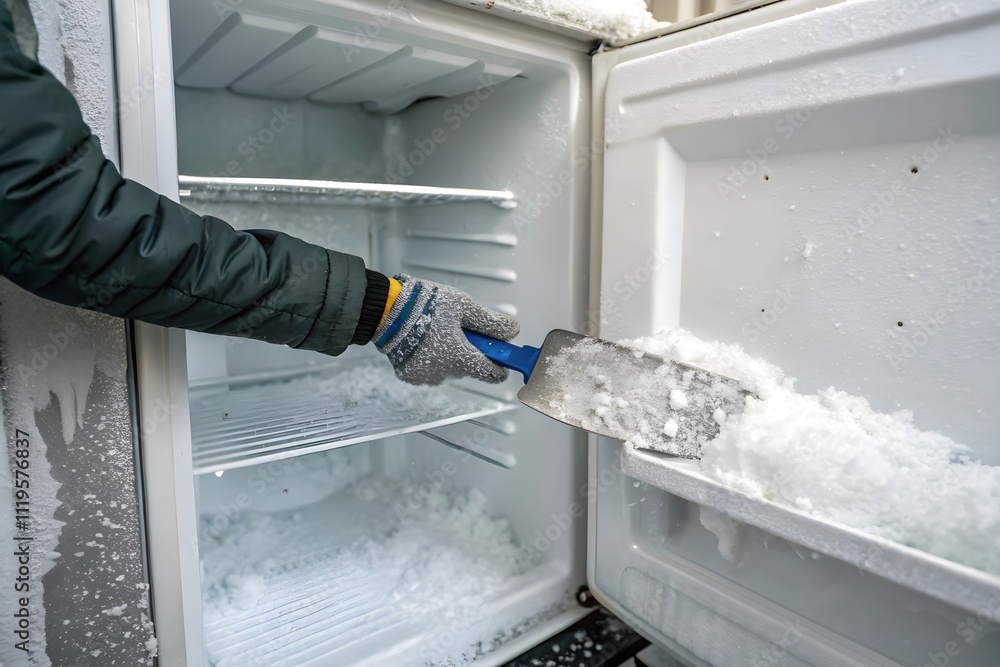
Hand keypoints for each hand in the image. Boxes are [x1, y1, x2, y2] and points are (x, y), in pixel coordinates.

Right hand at [374, 275, 519, 384]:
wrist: (386, 310)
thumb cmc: (425, 305)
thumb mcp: (464, 306)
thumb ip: (490, 321)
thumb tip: (512, 331)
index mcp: (461, 358)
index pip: (493, 374)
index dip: (500, 363)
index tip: (500, 353)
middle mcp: (445, 373)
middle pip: (469, 368)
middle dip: (470, 351)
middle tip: (460, 328)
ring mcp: (425, 377)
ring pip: (448, 369)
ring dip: (448, 355)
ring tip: (437, 330)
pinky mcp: (409, 375)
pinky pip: (428, 370)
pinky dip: (429, 358)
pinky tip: (422, 340)